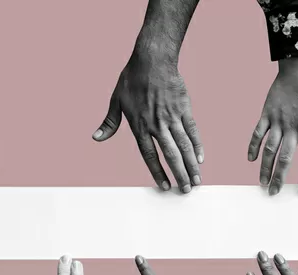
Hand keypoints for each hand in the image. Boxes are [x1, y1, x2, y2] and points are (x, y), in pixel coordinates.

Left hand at [93, 53, 202, 193]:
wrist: (152, 59)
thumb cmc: (132, 79)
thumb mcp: (116, 100)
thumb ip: (110, 123)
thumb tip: (96, 138)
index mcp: (139, 126)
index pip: (150, 155)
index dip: (157, 172)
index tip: (165, 187)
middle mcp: (156, 125)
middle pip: (171, 155)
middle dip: (179, 175)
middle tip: (186, 191)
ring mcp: (172, 117)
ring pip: (184, 146)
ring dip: (191, 165)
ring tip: (196, 181)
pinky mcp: (184, 109)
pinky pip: (192, 130)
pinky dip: (198, 145)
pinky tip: (201, 158)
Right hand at [249, 57, 297, 194]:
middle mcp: (293, 128)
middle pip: (285, 159)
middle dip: (279, 178)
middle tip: (273, 193)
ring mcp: (278, 121)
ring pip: (269, 149)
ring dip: (264, 168)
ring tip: (262, 182)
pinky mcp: (266, 114)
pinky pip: (257, 133)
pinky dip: (253, 147)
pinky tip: (250, 159)